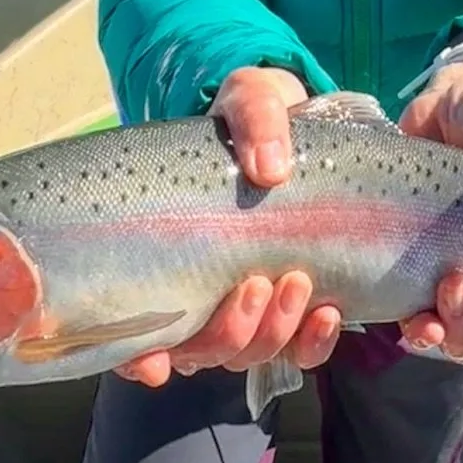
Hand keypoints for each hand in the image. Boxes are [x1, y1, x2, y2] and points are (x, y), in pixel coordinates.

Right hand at [115, 67, 343, 387]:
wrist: (306, 130)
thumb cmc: (257, 120)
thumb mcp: (251, 100)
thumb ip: (256, 120)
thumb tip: (269, 169)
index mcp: (167, 257)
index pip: (134, 332)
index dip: (136, 359)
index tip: (152, 362)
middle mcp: (203, 295)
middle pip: (204, 351)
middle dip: (230, 332)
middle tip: (257, 282)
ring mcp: (250, 305)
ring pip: (251, 354)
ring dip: (272, 332)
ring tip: (298, 283)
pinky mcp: (297, 306)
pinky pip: (301, 350)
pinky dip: (313, 342)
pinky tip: (329, 313)